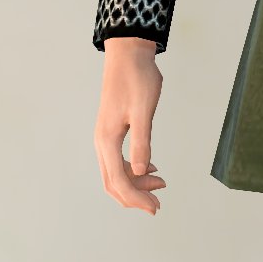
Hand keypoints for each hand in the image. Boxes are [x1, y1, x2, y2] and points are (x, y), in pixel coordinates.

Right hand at [96, 37, 167, 212]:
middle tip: (158, 204)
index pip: (119, 181)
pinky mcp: (112, 131)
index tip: (155, 207)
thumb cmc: (138, 79)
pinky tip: (151, 169)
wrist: (129, 54)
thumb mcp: (143, 111)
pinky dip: (134, 170)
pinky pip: (119, 160)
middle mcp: (102, 141)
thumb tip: (141, 172)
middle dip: (135, 197)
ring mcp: (105, 137)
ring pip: (116, 172)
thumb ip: (142, 142)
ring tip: (160, 185)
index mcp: (107, 139)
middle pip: (113, 182)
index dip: (136, 198)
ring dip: (136, 184)